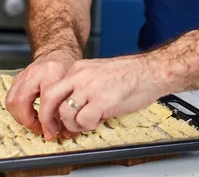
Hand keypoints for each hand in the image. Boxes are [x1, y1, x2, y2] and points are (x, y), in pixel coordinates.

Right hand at [5, 50, 78, 135]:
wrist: (57, 52)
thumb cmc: (67, 69)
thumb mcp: (72, 86)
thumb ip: (66, 108)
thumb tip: (59, 133)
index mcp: (51, 72)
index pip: (45, 100)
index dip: (47, 121)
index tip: (53, 131)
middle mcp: (34, 72)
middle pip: (21, 101)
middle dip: (28, 121)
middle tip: (40, 129)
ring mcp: (23, 74)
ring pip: (11, 101)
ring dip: (20, 117)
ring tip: (34, 123)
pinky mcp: (17, 78)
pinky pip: (10, 98)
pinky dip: (17, 111)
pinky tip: (29, 114)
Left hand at [39, 55, 166, 136]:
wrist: (150, 71)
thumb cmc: (129, 74)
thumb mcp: (98, 73)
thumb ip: (82, 86)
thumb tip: (70, 108)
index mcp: (78, 68)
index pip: (52, 89)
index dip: (50, 108)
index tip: (53, 120)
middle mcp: (80, 76)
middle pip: (49, 98)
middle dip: (48, 118)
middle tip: (54, 130)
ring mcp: (90, 88)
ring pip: (66, 113)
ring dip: (74, 124)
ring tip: (88, 121)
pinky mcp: (101, 101)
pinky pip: (83, 121)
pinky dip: (89, 126)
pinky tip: (100, 120)